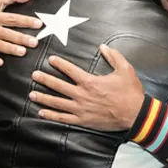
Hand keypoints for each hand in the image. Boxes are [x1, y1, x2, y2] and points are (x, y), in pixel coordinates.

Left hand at [29, 45, 144, 130]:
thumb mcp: (125, 69)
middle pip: (58, 86)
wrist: (135, 114)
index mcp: (90, 82)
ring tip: (31, 94)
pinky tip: (42, 112)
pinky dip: (51, 115)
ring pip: (57, 103)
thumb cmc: (130, 92)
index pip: (70, 70)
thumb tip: (103, 46)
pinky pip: (63, 118)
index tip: (51, 59)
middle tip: (34, 75)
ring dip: (43, 98)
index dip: (59, 64)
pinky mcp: (83, 121)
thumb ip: (113, 56)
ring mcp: (81, 109)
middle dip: (44, 79)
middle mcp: (82, 95)